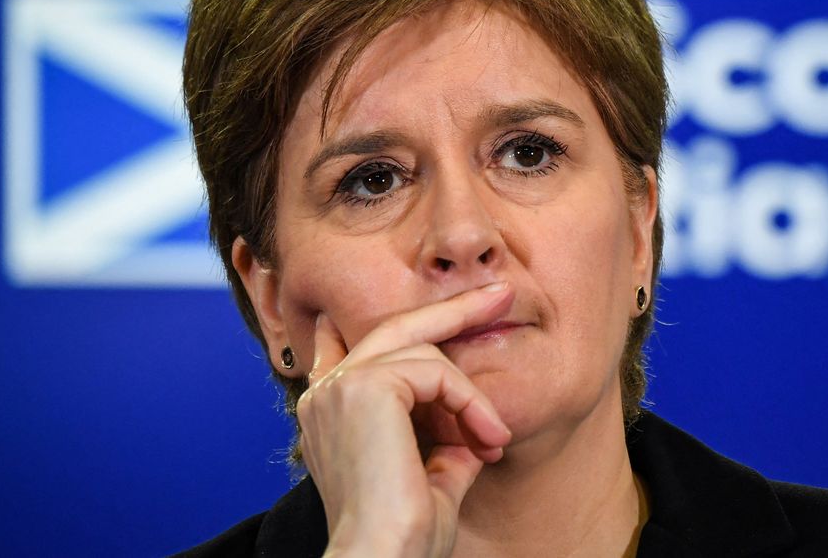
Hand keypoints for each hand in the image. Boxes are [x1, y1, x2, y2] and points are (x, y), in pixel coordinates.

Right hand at [299, 283, 514, 557]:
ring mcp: (342, 386)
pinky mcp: (365, 386)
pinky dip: (470, 403)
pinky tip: (487, 439)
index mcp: (330, 414)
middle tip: (501, 294)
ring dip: (471, 396)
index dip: (377, 324)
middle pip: (396, 327)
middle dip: (454, 310)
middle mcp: (327, 394)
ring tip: (493, 438)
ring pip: (425, 349)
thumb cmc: (404, 536)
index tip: (397, 305)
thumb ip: (446, 445)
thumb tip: (476, 429)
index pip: (343, 351)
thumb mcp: (431, 479)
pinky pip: (437, 372)